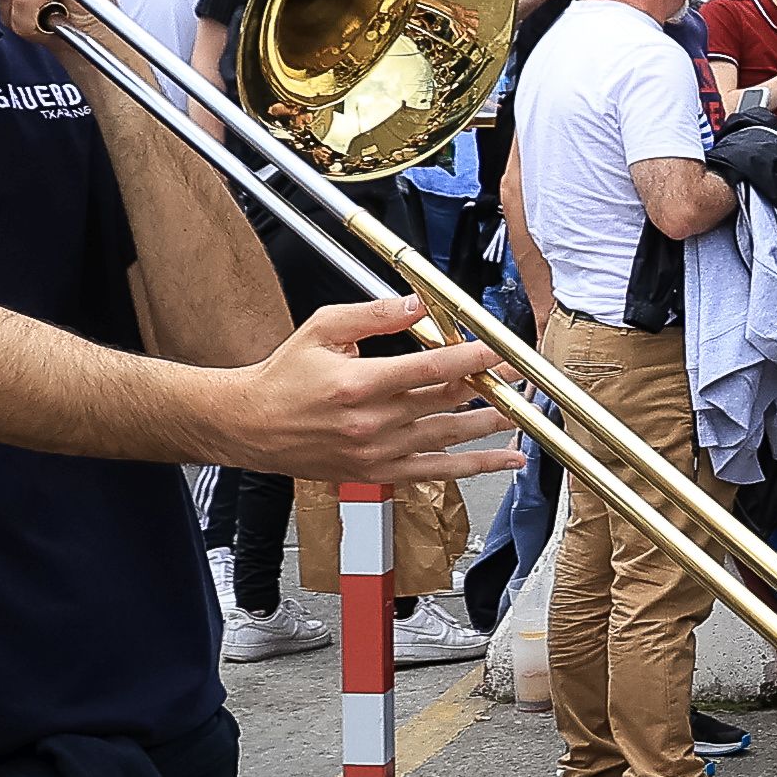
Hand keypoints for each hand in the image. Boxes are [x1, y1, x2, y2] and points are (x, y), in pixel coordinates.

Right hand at [217, 298, 516, 492]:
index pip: (431, 368)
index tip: (500, 348)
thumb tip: (417, 304)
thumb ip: (373, 314)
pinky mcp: (379, 473)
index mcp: (359, 384)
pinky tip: (505, 461)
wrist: (251, 427)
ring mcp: (378, 452)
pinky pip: (437, 471)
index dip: (472, 356)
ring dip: (493, 425)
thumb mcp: (322, 329)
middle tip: (521, 373)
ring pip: (450, 437)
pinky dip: (476, 467)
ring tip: (525, 412)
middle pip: (448, 401)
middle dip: (491, 385)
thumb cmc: (283, 378)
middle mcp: (372, 423)